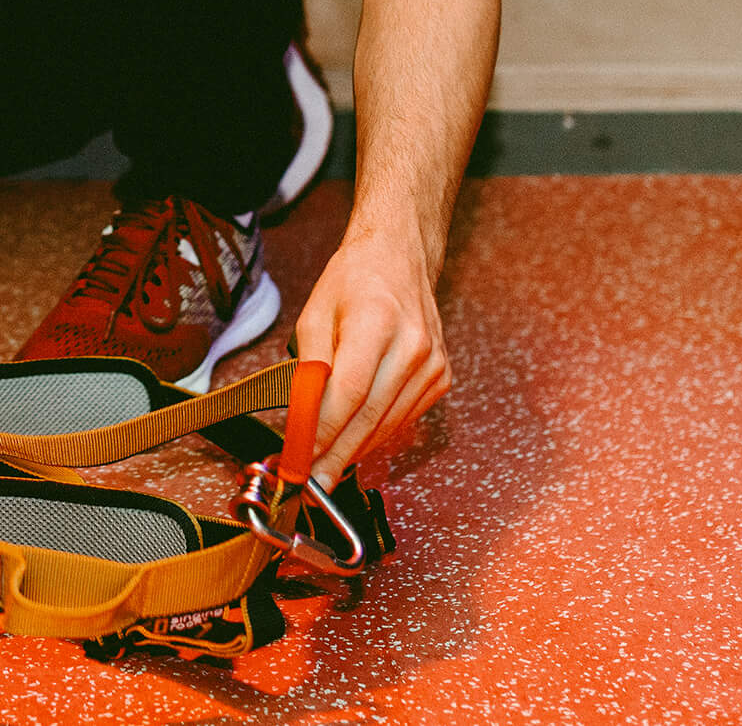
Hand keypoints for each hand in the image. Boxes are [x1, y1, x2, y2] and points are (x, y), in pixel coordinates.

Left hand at [293, 232, 449, 490]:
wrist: (400, 259)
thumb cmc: (354, 281)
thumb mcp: (314, 314)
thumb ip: (309, 368)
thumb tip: (301, 420)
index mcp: (377, 321)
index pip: (349, 393)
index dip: (323, 433)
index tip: (300, 460)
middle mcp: (413, 345)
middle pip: (370, 417)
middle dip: (336, 456)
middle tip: (309, 482)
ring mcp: (433, 364)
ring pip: (388, 425)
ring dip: (354, 452)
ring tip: (324, 470)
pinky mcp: (441, 378)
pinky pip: (403, 419)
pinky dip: (376, 436)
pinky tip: (353, 443)